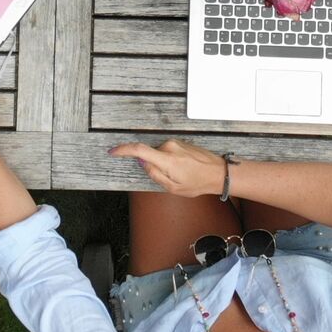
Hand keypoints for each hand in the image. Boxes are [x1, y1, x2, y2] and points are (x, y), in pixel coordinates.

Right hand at [109, 138, 234, 198]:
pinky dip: (170, 162)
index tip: (113, 152)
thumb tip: (144, 163)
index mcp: (167, 160)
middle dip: (153, 167)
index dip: (123, 150)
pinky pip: (167, 152)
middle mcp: (170, 147)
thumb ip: (155, 175)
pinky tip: (184, 170)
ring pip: (159, 154)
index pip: (139, 150)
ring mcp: (176, 143)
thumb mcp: (173, 188)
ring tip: (182, 175)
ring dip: (164, 165)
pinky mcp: (180, 143)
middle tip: (171, 179)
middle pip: (150, 155)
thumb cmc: (198, 183)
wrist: (218, 172)